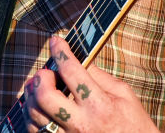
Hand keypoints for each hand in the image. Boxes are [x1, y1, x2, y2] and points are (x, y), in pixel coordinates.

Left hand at [22, 36, 159, 132]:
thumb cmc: (133, 124)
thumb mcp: (124, 95)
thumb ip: (99, 76)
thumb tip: (79, 58)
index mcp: (99, 105)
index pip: (71, 71)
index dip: (60, 51)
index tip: (55, 41)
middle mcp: (81, 123)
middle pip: (45, 96)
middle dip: (41, 78)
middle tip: (46, 72)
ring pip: (36, 114)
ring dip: (32, 95)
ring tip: (38, 86)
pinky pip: (36, 131)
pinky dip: (32, 116)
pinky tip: (39, 107)